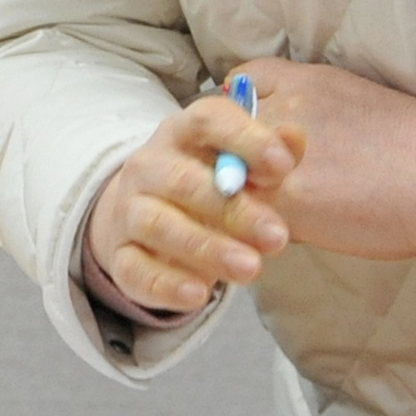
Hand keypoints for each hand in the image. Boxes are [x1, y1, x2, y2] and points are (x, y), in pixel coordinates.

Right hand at [83, 81, 305, 318]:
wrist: (143, 217)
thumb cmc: (208, 187)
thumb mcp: (242, 167)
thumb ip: (270, 154)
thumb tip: (294, 136)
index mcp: (182, 133)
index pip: (207, 121)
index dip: (245, 140)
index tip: (283, 167)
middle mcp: (148, 166)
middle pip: (182, 181)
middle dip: (233, 210)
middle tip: (277, 237)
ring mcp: (129, 211)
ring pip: (158, 225)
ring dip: (206, 248)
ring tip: (250, 268)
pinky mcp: (121, 255)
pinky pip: (135, 270)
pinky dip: (166, 285)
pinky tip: (199, 294)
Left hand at [230, 57, 415, 262]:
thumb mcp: (355, 97)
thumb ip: (308, 104)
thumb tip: (279, 125)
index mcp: (302, 80)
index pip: (237, 84)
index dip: (236, 113)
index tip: (245, 135)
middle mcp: (282, 110)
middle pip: (221, 129)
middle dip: (227, 154)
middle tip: (245, 180)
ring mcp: (278, 158)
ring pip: (228, 174)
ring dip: (237, 193)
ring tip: (261, 212)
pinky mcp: (287, 203)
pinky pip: (247, 214)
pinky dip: (255, 226)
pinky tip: (281, 233)